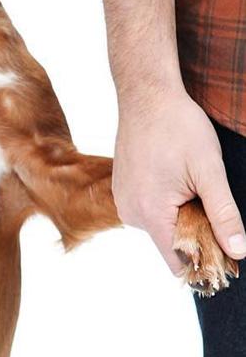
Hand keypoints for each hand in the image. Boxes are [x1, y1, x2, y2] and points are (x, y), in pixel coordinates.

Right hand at [113, 88, 245, 274]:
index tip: (224, 244)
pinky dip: (166, 202)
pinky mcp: (122, 187)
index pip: (178, 262)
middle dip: (195, 232)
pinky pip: (149, 208)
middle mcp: (130, 211)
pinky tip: (174, 176)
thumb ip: (224, 214)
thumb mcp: (209, 171)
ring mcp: (123, 199)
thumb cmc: (178, 127)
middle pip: (170, 244)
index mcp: (149, 213)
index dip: (205, 259)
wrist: (147, 94)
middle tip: (208, 197)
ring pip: (161, 226)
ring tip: (189, 182)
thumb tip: (238, 251)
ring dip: (181, 214)